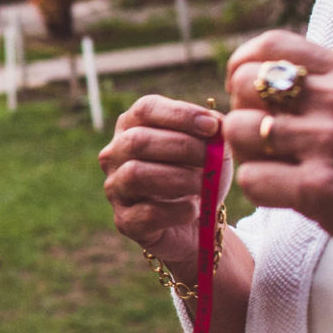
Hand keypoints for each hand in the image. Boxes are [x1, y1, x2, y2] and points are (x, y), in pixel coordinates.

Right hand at [99, 95, 225, 267]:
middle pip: (137, 140)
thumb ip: (212, 132)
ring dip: (180, 178)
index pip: (145, 109)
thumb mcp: (209, 149)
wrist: (194, 222)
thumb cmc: (198, 175)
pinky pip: (146, 213)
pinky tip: (195, 209)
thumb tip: (217, 125)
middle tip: (213, 158)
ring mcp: (115, 188)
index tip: (213, 127)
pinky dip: (178, 210)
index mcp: (132, 127)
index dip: (180, 115)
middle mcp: (115, 155)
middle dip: (183, 147)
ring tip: (205, 185)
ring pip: (135, 174)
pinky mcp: (125, 221)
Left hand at [224, 30, 332, 278]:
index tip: (247, 93)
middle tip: (262, 141)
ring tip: (277, 171)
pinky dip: (260, 192)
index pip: (271, 45)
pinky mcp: (319, 188)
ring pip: (238, 131)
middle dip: (242, 112)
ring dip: (247, 155)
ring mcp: (328, 142)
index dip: (244, 67)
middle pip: (244, 85)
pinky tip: (287, 197)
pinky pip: (251, 179)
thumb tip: (271, 82)